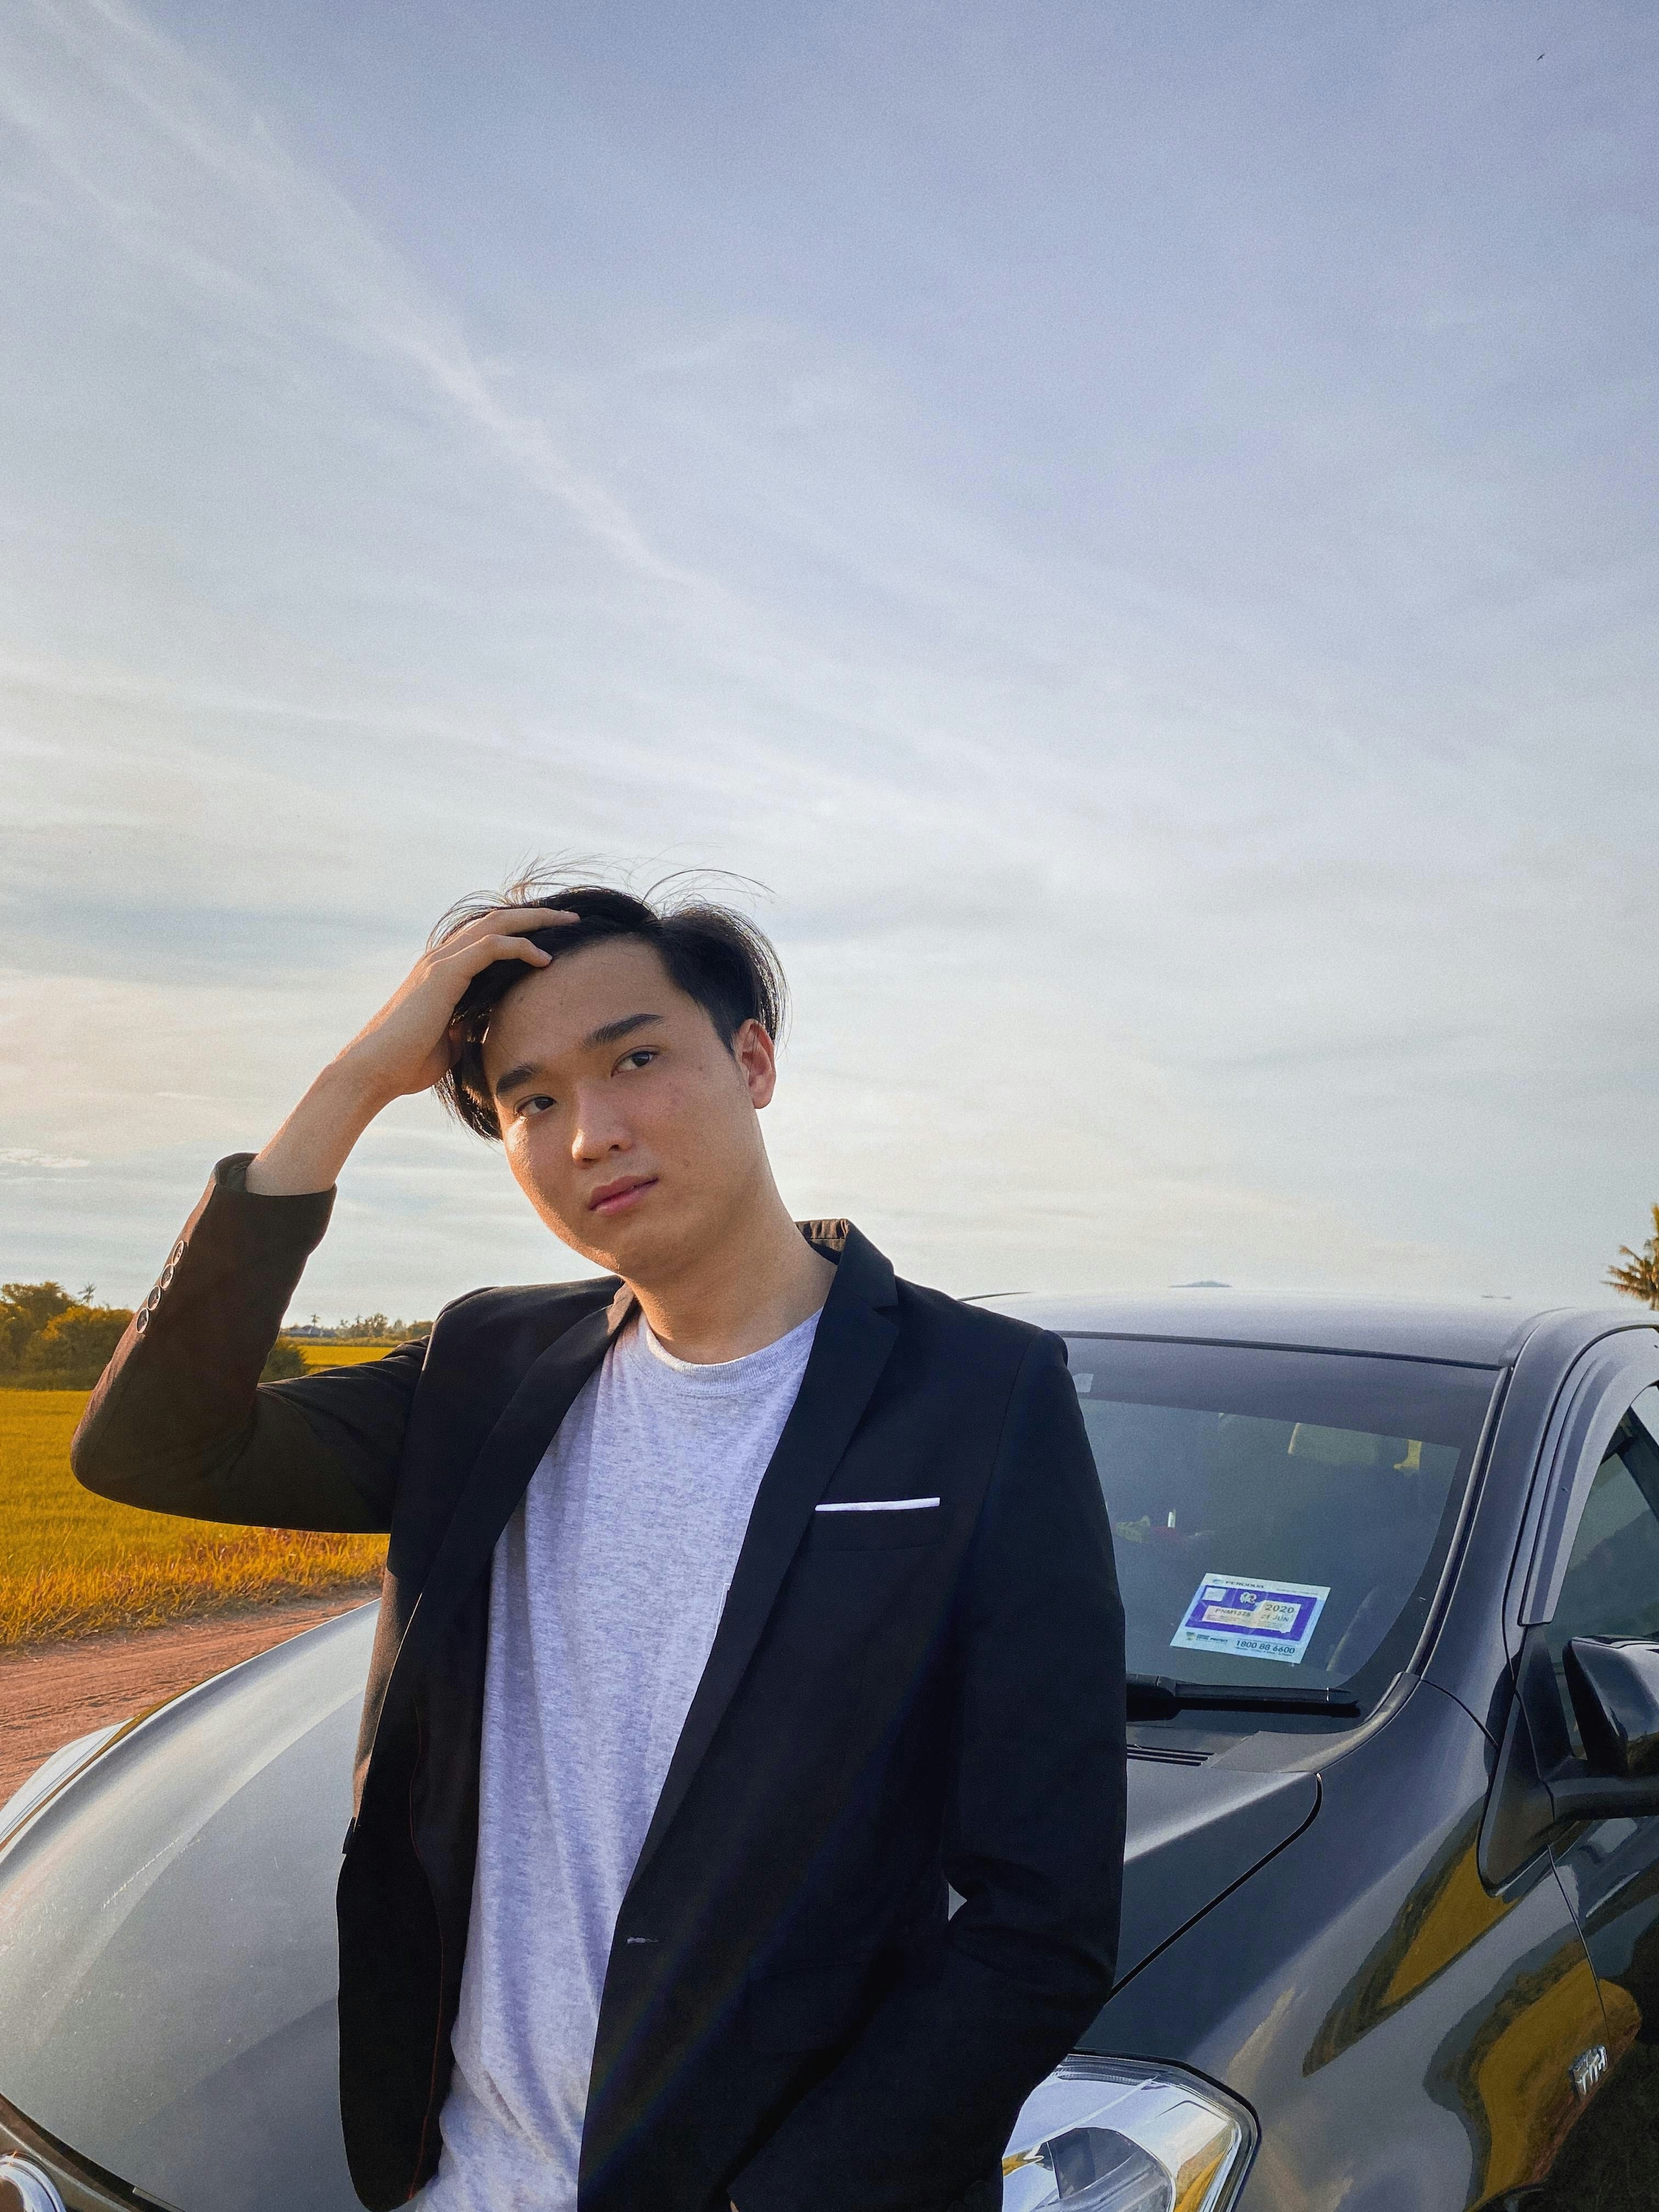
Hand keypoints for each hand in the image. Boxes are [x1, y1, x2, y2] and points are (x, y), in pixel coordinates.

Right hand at [247, 906, 577, 1194]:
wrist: (374, 1072)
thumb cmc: (408, 1064)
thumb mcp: (453, 1043)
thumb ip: (473, 1027)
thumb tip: (496, 1028)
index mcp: (443, 971)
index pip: (488, 936)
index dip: (521, 930)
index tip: (555, 935)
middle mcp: (441, 958)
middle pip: (497, 920)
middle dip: (536, 916)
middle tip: (571, 918)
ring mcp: (440, 962)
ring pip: (496, 925)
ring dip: (535, 922)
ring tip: (568, 924)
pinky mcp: (444, 975)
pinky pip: (490, 947)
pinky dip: (519, 947)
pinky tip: (544, 958)